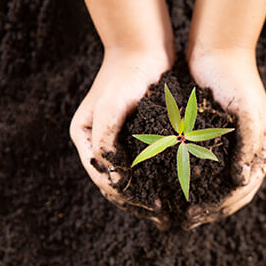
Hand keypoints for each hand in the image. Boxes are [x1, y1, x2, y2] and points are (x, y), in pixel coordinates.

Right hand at [70, 47, 172, 226]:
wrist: (144, 47)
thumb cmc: (125, 75)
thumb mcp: (111, 107)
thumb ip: (107, 141)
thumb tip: (113, 179)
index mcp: (85, 138)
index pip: (104, 179)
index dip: (128, 198)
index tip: (154, 208)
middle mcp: (101, 142)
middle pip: (118, 184)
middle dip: (140, 203)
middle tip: (166, 217)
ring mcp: (121, 139)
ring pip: (135, 176)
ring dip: (152, 194)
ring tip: (174, 210)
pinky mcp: (142, 134)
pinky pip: (150, 163)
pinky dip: (162, 177)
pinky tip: (180, 187)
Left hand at [184, 48, 265, 229]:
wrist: (218, 48)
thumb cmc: (235, 77)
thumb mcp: (246, 110)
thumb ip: (249, 145)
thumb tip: (242, 181)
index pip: (247, 187)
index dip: (224, 205)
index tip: (198, 214)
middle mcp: (253, 149)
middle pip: (236, 192)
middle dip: (213, 208)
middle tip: (187, 220)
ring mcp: (235, 144)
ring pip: (221, 183)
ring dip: (204, 200)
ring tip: (182, 212)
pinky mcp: (216, 138)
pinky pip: (207, 168)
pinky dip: (195, 180)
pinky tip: (176, 187)